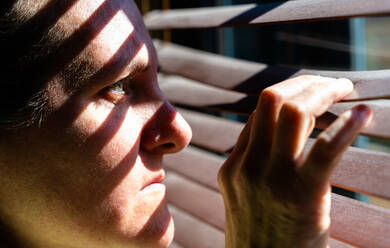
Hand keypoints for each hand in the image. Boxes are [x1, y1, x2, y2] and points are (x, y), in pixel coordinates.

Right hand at [218, 76, 371, 247]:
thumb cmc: (261, 242)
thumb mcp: (246, 201)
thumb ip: (256, 168)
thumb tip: (285, 137)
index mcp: (233, 168)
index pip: (259, 114)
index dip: (288, 96)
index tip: (312, 95)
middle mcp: (247, 166)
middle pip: (271, 100)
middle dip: (305, 83)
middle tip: (332, 84)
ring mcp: (270, 179)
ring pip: (294, 112)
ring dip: (323, 92)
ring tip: (345, 91)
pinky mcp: (301, 195)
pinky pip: (325, 149)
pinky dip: (347, 126)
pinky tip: (363, 114)